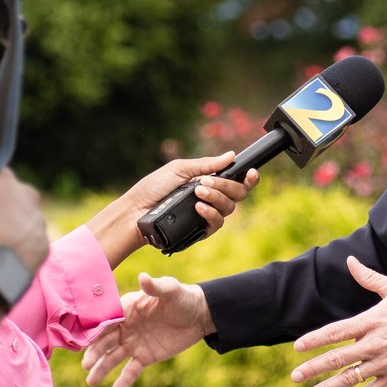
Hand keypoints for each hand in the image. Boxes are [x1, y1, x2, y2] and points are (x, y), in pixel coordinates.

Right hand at [0, 169, 50, 272]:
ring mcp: (39, 220)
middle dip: (6, 203)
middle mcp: (27, 194)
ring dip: (16, 226)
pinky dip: (23, 246)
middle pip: (17, 194)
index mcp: (4, 181)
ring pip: (28, 218)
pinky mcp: (44, 243)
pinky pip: (33, 240)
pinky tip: (8, 256)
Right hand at [79, 273, 213, 386]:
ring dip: (102, 369)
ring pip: (114, 358)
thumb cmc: (182, 298)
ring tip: (91, 382)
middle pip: (106, 342)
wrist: (199, 315)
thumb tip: (143, 276)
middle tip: (86, 364)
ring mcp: (133, 344)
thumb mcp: (171, 290)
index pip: (108, 321)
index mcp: (127, 309)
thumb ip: (156, 286)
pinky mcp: (144, 357)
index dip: (97, 330)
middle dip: (95, 353)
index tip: (85, 340)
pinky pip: (131, 371)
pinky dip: (123, 381)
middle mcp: (126, 327)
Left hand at [85, 154, 252, 266]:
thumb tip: (230, 156)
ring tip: (198, 192)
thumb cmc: (154, 188)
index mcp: (209, 182)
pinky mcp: (200, 230)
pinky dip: (210, 213)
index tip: (250, 172)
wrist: (136, 210)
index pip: (236, 181)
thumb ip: (206, 164)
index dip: (248, 178)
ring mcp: (207, 215)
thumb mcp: (179, 169)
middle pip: (238, 195)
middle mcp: (212, 199)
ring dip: (216, 198)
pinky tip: (199, 207)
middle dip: (227, 186)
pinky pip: (217, 224)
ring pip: (229, 209)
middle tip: (206, 182)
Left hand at [286, 258, 386, 386]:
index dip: (315, 339)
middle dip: (313, 368)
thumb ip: (369, 278)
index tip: (298, 347)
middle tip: (295, 376)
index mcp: (371, 321)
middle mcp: (375, 344)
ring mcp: (384, 363)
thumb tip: (351, 262)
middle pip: (338, 359)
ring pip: (351, 379)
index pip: (336, 332)